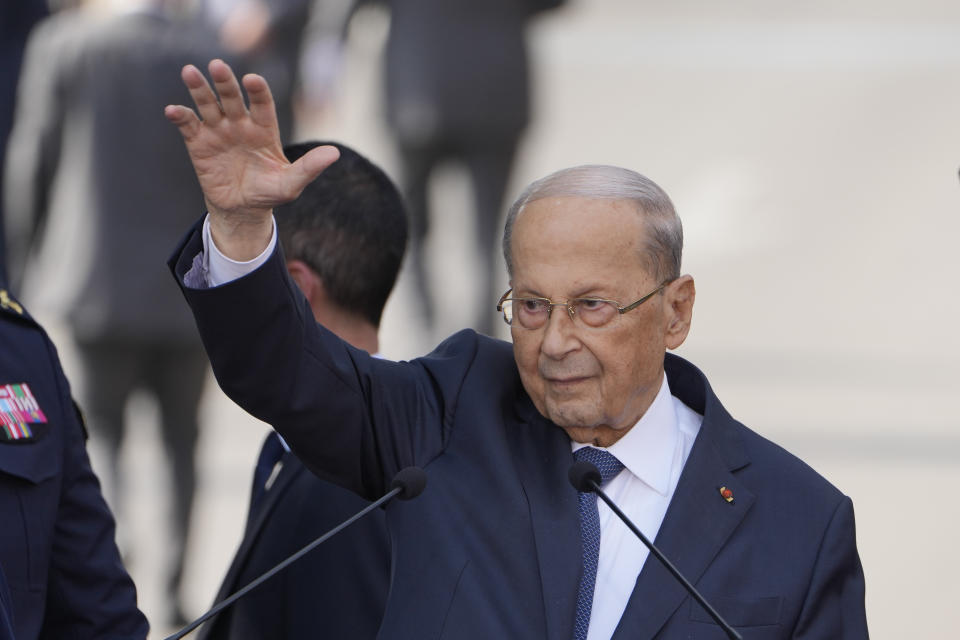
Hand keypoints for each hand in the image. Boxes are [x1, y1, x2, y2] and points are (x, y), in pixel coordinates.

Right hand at [164, 59, 338, 258]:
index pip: (262, 104)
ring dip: (199, 89)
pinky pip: (188, 126)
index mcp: (264, 129)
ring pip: (208, 104)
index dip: (258, 92)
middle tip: (218, 66)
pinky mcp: (199, 143)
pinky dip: (180, 116)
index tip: (253, 80)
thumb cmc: (269, 193)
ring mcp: (218, 131)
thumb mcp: (291, 184)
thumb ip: (310, 167)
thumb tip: (335, 154)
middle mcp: (240, 124)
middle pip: (232, 98)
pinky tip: (172, 110)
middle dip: (225, 83)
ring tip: (189, 72)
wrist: (242, 209)